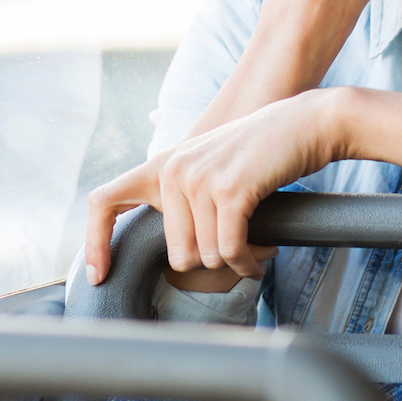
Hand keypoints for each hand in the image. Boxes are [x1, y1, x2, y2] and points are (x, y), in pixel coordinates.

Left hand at [83, 88, 344, 285]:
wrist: (306, 124)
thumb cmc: (263, 153)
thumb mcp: (210, 166)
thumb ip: (183, 195)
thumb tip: (176, 252)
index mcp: (162, 165)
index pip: (103, 202)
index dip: (95, 242)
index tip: (98, 276)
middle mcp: (173, 170)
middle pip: (177, 253)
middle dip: (210, 261)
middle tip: (236, 250)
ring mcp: (200, 179)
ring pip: (207, 256)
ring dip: (235, 261)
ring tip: (253, 246)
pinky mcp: (230, 191)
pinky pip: (230, 251)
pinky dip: (247, 264)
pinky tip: (259, 261)